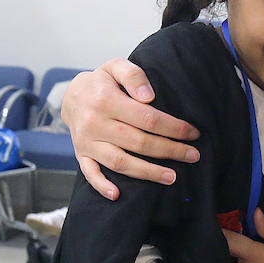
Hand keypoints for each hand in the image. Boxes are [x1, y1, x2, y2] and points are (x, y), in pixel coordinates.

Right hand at [63, 59, 201, 199]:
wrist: (71, 96)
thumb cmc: (102, 82)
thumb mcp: (116, 67)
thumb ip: (134, 76)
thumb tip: (149, 97)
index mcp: (106, 100)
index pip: (147, 118)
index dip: (173, 128)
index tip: (192, 133)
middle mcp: (95, 123)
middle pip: (138, 142)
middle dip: (169, 150)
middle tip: (193, 156)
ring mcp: (87, 142)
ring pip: (119, 162)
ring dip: (147, 172)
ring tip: (172, 177)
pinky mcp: (81, 155)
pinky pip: (90, 173)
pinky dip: (102, 186)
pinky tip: (118, 195)